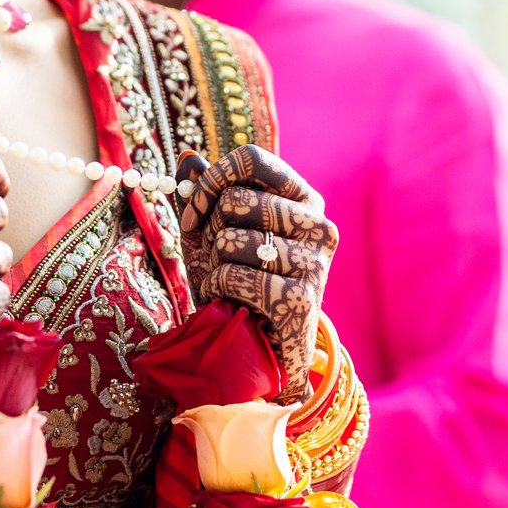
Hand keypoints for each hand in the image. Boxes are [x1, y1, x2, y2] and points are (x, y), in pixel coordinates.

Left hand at [176, 145, 336, 401]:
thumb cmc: (240, 282)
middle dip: (210, 232)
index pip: (252, 160)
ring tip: (230, 284)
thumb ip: (207, 195)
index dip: (212, 180)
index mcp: (303, 200)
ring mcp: (314, 263)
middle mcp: (318, 225)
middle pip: (236, 199)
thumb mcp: (217, 234)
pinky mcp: (300, 299)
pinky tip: (231, 304)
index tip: (196, 211)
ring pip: (230, 240)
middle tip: (217, 258)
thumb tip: (188, 160)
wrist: (261, 347)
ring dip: (214, 266)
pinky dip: (218, 291)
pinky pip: (232, 276)